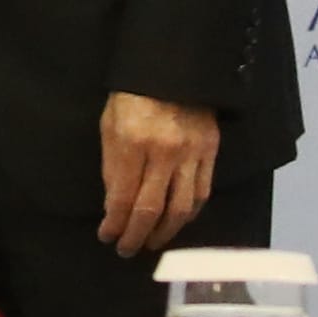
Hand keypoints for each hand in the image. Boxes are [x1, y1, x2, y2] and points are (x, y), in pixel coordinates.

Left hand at [96, 92, 222, 255]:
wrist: (173, 67)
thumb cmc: (132, 96)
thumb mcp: (109, 126)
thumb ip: (111, 168)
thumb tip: (113, 207)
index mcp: (133, 143)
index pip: (123, 197)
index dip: (114, 223)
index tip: (106, 236)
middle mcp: (164, 152)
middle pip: (151, 209)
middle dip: (136, 235)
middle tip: (126, 249)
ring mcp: (191, 153)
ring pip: (181, 208)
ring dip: (165, 232)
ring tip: (152, 243)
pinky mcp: (211, 151)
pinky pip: (202, 193)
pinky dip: (189, 214)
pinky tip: (178, 222)